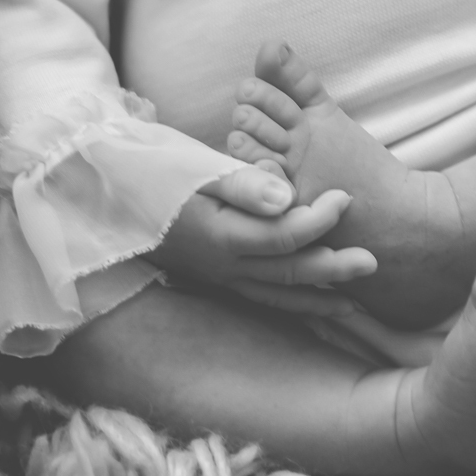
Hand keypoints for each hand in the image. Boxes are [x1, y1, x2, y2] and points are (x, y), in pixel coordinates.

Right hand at [147, 161, 376, 316]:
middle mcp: (222, 266)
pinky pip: (261, 298)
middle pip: (288, 273)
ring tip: (355, 305)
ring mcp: (218, 277)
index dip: (320, 220)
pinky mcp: (216, 278)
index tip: (346, 197)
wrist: (101, 189)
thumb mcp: (191, 166)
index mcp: (220, 235)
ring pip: (276, 295)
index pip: (283, 236)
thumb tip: (289, 197)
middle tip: (373, 263)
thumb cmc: (149, 168)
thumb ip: (242, 182)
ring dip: (317, 298)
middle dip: (333, 269)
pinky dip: (291, 305)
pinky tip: (313, 309)